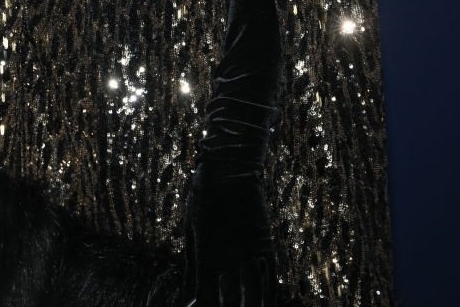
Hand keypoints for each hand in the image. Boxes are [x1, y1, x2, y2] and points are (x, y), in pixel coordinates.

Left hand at [183, 164, 276, 306]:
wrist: (230, 166)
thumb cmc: (203, 195)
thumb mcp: (191, 228)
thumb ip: (191, 264)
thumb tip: (187, 293)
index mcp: (207, 256)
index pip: (204, 301)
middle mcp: (230, 259)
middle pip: (231, 303)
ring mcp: (250, 252)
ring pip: (254, 296)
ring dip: (250, 306)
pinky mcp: (266, 243)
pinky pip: (271, 279)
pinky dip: (268, 295)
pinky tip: (265, 303)